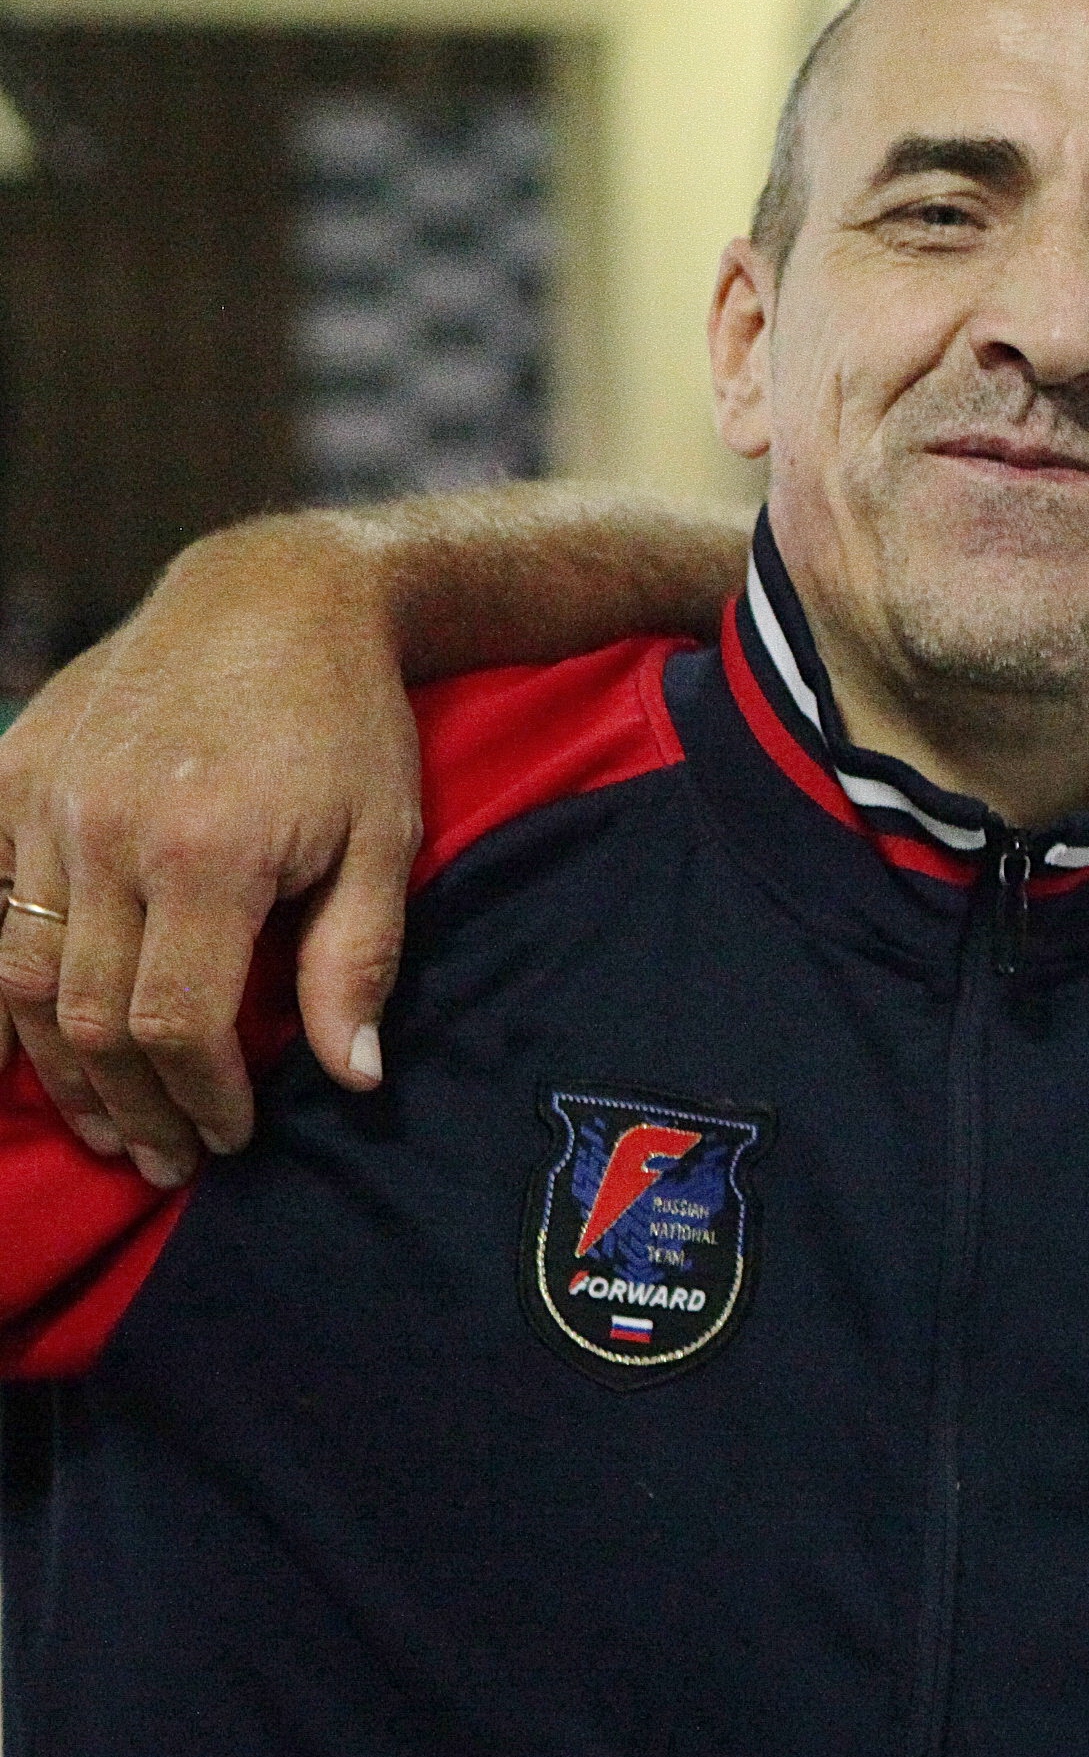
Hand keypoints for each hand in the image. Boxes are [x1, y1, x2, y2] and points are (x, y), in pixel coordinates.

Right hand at [0, 522, 422, 1179]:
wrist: (274, 596)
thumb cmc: (347, 722)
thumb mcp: (385, 839)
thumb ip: (357, 962)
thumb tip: (352, 1078)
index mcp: (206, 849)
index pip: (176, 1022)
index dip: (199, 1097)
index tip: (231, 1138)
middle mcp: (103, 827)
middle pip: (90, 1013)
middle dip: (129, 1103)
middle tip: (166, 1161)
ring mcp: (42, 798)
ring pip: (21, 973)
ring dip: (58, 1067)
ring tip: (107, 1125)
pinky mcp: (10, 772)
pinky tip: (28, 1044)